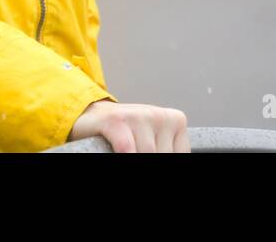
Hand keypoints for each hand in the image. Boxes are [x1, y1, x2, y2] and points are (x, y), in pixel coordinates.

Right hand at [68, 99, 189, 152]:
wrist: (94, 116)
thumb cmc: (126, 132)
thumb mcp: (153, 141)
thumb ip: (164, 149)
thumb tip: (169, 157)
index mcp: (175, 120)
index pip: (181, 153)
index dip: (167, 160)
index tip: (156, 154)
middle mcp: (159, 115)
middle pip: (163, 154)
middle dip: (150, 159)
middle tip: (136, 152)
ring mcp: (137, 116)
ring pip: (147, 153)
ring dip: (135, 157)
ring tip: (127, 151)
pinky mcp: (116, 120)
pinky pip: (127, 148)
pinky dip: (125, 155)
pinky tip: (117, 152)